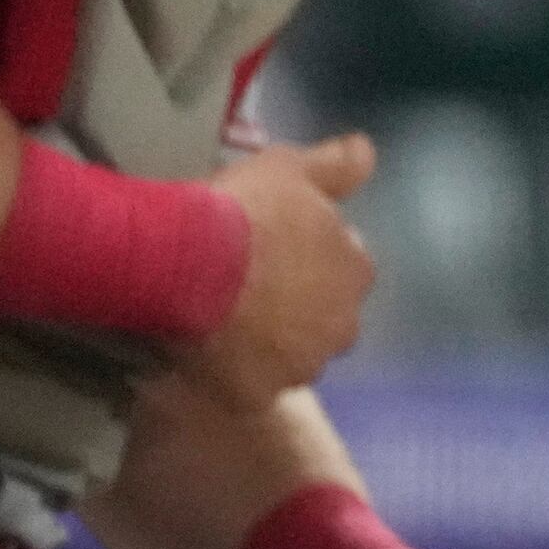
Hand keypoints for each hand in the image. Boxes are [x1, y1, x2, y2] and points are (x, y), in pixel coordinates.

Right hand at [187, 133, 376, 400]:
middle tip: (246, 288)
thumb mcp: (290, 167)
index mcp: (355, 271)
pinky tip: (204, 354)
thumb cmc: (240, 210)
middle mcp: (341, 325)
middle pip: (322, 319)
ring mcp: (300, 366)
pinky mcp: (257, 396)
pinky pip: (247, 389)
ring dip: (267, 344)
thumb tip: (367, 151)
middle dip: (294, 307)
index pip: (344, 269)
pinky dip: (232, 376)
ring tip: (221, 322)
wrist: (181, 261)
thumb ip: (336, 164)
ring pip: (288, 357)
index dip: (307, 258)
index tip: (271, 249)